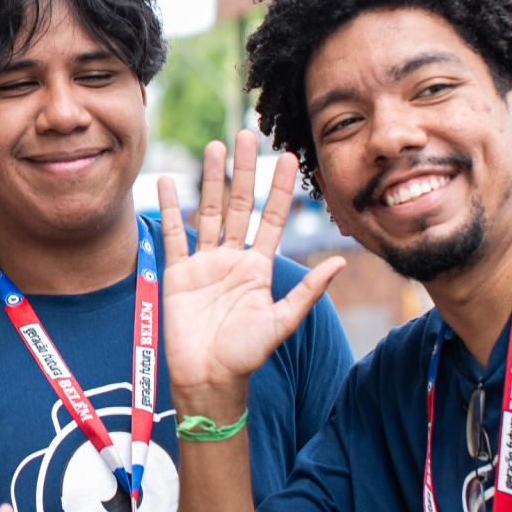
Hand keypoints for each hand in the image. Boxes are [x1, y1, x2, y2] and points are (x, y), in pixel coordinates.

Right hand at [157, 132, 344, 421]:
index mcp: (259, 267)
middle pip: (239, 205)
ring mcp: (204, 264)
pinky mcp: (177, 273)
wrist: (207, 378)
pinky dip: (171, 209)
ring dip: (212, 180)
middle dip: (244, 171)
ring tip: (215, 146)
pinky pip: (174, 236)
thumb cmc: (246, 355)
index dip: (279, 189)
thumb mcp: (281, 323)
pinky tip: (170, 182)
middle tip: (249, 134)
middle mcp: (232, 259)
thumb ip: (307, 292)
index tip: (287, 157)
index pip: (271, 218)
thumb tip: (340, 263)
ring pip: (209, 213)